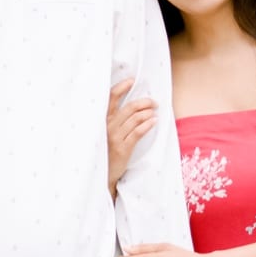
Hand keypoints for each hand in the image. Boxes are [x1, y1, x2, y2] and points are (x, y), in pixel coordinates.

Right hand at [106, 78, 155, 196]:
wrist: (100, 175)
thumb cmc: (103, 152)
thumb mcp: (103, 134)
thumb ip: (112, 120)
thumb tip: (129, 107)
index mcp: (101, 121)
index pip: (110, 99)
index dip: (121, 88)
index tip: (131, 81)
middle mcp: (107, 127)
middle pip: (128, 108)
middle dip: (144, 102)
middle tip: (153, 102)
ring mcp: (114, 137)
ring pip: (135, 119)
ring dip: (147, 112)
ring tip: (154, 111)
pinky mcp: (123, 148)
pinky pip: (137, 132)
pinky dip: (147, 124)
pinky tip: (154, 121)